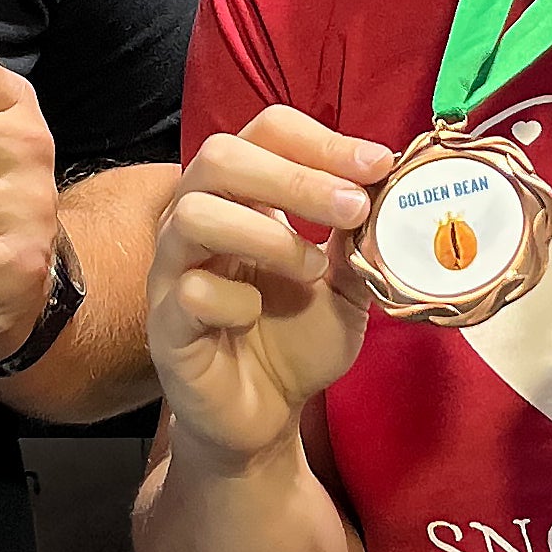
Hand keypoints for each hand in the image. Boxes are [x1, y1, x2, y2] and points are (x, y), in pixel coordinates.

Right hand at [150, 109, 391, 473]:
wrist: (264, 418)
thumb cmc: (295, 341)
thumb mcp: (344, 285)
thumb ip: (356, 238)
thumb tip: (386, 188)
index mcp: (241, 198)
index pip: (265, 133)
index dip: (321, 140)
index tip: (377, 163)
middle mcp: (197, 220)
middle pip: (219, 156)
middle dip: (295, 175)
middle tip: (353, 207)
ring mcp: (173, 270)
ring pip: (194, 215)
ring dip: (267, 234)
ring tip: (311, 269)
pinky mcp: (166, 325)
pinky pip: (190, 291)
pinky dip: (235, 300)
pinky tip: (256, 316)